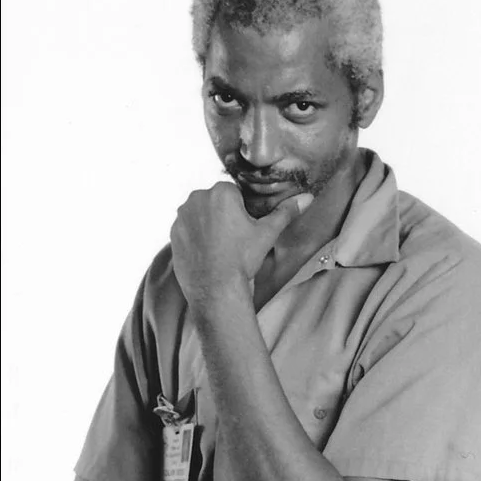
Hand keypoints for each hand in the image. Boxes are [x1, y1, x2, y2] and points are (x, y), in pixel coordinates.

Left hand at [170, 182, 311, 308]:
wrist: (216, 288)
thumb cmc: (242, 259)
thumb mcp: (267, 234)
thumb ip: (285, 212)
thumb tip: (307, 198)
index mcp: (221, 192)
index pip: (234, 194)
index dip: (241, 211)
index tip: (245, 230)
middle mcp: (197, 197)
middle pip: (215, 202)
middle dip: (223, 216)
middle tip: (234, 241)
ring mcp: (182, 216)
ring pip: (200, 215)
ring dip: (209, 225)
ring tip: (220, 249)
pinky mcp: (173, 233)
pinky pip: (188, 229)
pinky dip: (196, 238)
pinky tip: (208, 254)